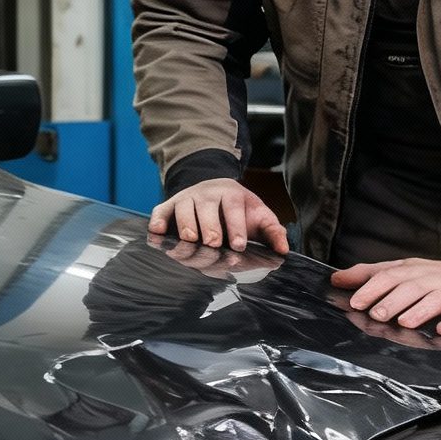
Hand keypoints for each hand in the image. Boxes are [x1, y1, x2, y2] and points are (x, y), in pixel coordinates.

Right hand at [147, 177, 289, 252]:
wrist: (214, 189)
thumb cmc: (239, 210)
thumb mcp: (259, 216)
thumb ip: (273, 232)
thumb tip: (284, 250)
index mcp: (232, 195)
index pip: (233, 208)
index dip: (236, 227)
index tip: (238, 245)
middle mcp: (207, 194)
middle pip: (206, 208)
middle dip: (210, 227)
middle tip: (214, 244)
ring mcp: (187, 198)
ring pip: (183, 208)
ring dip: (186, 224)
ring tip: (191, 240)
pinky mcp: (169, 205)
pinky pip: (160, 211)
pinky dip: (157, 220)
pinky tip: (156, 231)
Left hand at [330, 253, 440, 335]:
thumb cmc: (433, 276)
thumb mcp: (402, 269)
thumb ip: (370, 274)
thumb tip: (336, 279)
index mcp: (412, 271)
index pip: (390, 276)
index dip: (373, 288)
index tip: (356, 302)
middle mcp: (431, 280)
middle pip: (411, 288)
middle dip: (393, 301)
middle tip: (376, 314)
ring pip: (435, 301)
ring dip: (420, 311)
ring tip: (405, 322)